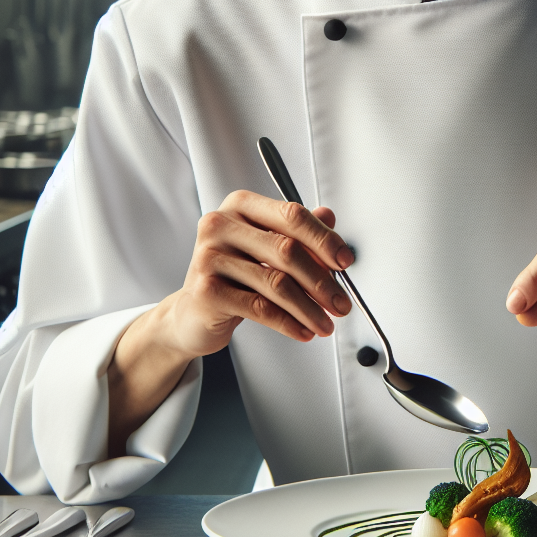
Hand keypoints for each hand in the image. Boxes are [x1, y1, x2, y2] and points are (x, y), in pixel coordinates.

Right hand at [163, 190, 355, 358]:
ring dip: (309, 308)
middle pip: (287, 250)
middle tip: (340, 302)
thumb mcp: (266, 246)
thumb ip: (297, 231)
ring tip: (325, 322)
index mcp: (240, 205)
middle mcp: (221, 225)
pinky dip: (288, 322)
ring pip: (276, 283)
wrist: (192, 312)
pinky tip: (303, 330)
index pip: (292, 215)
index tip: (345, 261)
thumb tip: (329, 217)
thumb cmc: (233, 275)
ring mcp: (210, 257)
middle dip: (322, 281)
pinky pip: (260, 308)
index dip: (324, 239)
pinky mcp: (206, 291)